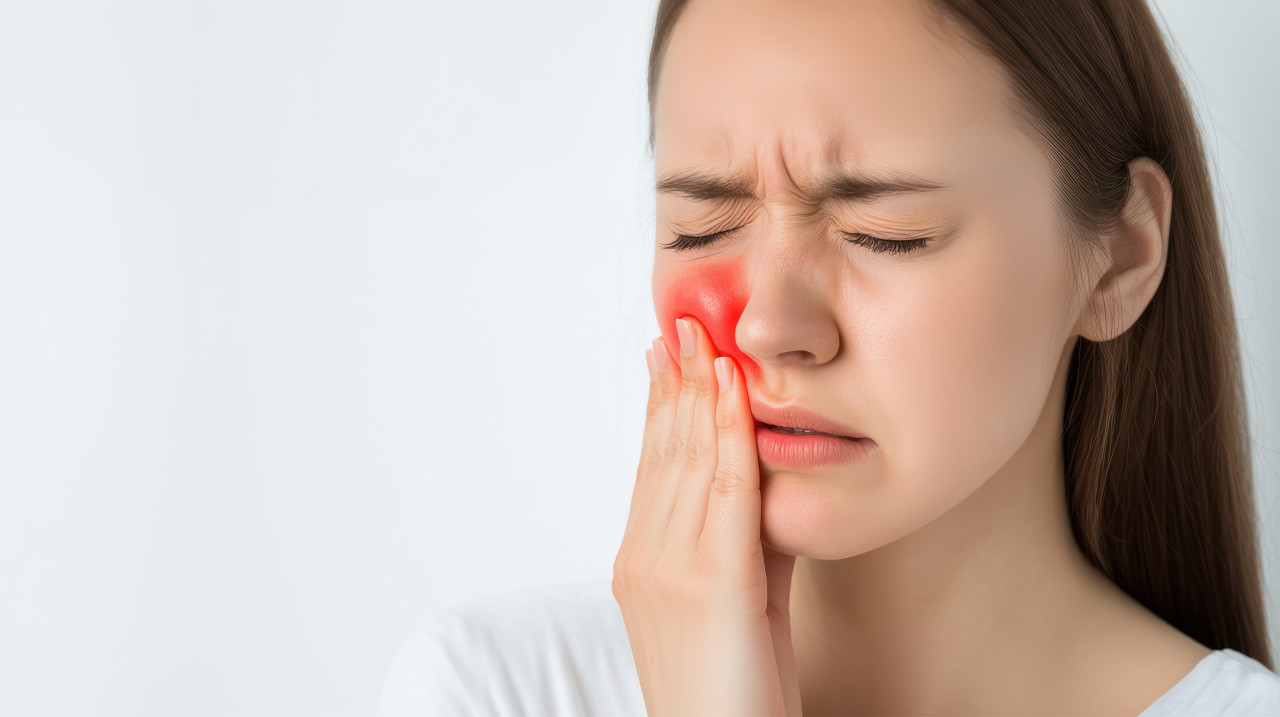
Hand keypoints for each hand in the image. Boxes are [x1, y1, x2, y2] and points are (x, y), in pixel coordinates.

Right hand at [612, 316, 800, 716]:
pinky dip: (727, 429)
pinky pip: (723, 487)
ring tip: (703, 335)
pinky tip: (732, 388)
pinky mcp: (709, 582)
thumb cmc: (738, 688)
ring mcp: (668, 568)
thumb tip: (766, 480)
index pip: (653, 466)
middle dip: (676, 382)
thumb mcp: (742, 601)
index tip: (668, 356)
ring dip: (698, 389)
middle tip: (684, 324)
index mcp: (642, 563)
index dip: (661, 406)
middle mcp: (645, 557)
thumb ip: (747, 539)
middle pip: (664, 451)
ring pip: (687, 457)